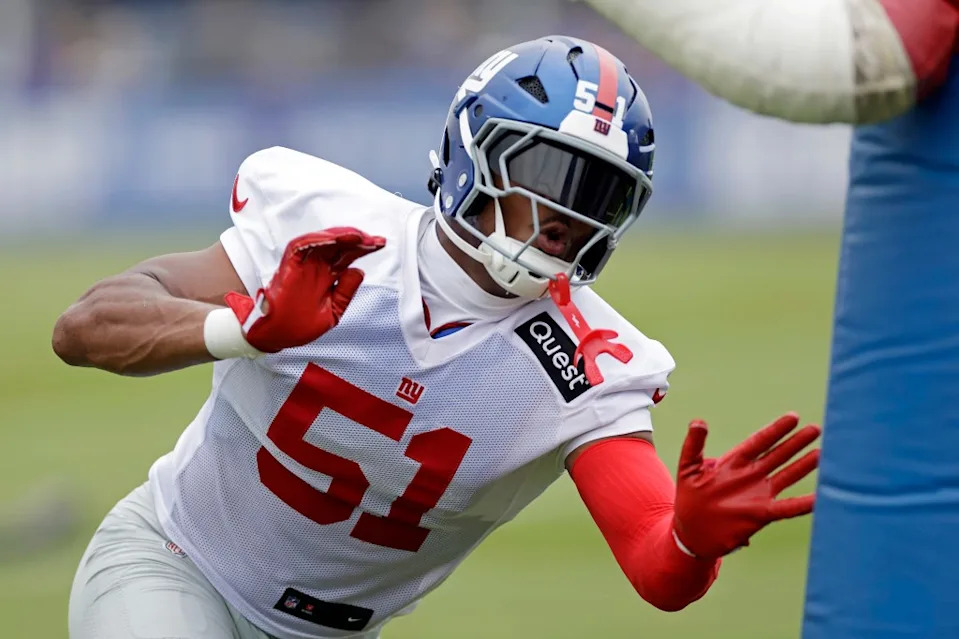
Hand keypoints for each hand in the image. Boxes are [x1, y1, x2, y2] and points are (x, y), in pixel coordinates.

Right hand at [224, 228, 385, 352]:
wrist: (275, 336)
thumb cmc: (300, 325)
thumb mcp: (332, 313)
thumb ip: (345, 293)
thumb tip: (359, 271)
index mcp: (328, 276)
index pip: (349, 256)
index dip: (365, 248)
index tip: (381, 244)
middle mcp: (317, 267)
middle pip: (340, 246)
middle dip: (358, 240)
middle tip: (374, 239)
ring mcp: (303, 265)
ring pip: (322, 241)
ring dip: (340, 236)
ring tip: (357, 236)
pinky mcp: (289, 265)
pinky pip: (301, 247)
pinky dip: (316, 240)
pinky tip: (333, 239)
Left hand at [672, 413, 819, 558]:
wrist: (692, 531)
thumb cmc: (689, 497)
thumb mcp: (688, 468)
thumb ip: (693, 445)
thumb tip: (698, 422)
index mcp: (734, 462)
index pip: (759, 442)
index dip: (776, 430)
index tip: (793, 417)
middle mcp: (751, 475)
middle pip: (778, 455)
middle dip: (796, 443)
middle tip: (816, 429)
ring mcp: (758, 494)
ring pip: (786, 476)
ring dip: (804, 466)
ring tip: (823, 454)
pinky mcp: (761, 514)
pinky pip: (787, 507)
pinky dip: (804, 503)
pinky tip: (820, 497)